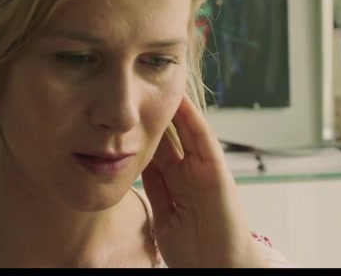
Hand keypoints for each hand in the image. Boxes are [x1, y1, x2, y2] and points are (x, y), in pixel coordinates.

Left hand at [141, 96, 266, 267]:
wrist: (217, 268)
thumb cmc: (193, 251)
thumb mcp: (163, 215)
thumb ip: (154, 189)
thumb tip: (134, 165)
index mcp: (174, 183)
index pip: (154, 149)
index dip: (139, 130)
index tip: (122, 113)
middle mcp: (189, 172)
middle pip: (168, 135)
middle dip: (153, 113)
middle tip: (138, 88)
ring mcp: (203, 170)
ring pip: (185, 131)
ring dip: (173, 108)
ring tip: (158, 83)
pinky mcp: (218, 172)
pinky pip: (204, 141)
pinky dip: (194, 120)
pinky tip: (181, 102)